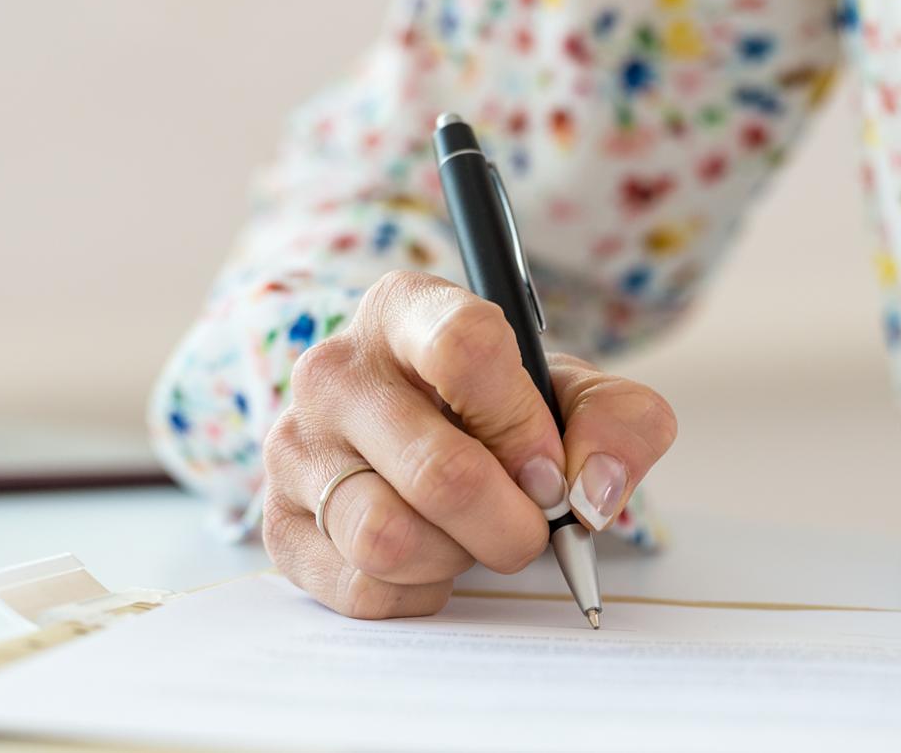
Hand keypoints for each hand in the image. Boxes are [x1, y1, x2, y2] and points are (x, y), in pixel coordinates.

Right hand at [259, 271, 676, 618]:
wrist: (420, 438)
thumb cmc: (500, 412)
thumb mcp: (576, 393)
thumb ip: (620, 423)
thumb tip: (589, 492)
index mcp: (408, 310)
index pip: (465, 348)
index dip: (524, 426)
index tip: (547, 465)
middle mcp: (335, 370)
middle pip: (439, 471)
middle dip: (512, 522)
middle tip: (530, 523)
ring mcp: (296, 448)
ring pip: (390, 538)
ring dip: (458, 557)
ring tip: (468, 534)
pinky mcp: (279, 526)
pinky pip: (362, 588)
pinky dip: (418, 591)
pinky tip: (428, 556)